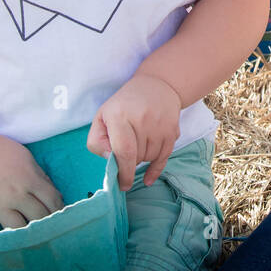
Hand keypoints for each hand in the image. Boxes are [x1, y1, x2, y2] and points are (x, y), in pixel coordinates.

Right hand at [0, 128, 63, 233]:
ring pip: (18, 229)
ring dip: (25, 233)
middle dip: (46, 223)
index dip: (59, 210)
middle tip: (46, 227)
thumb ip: (40, 175)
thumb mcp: (24, 156)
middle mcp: (16, 194)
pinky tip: (3, 239)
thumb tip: (55, 195)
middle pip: (39, 217)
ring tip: (27, 235)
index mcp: (30, 179)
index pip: (53, 201)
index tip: (59, 216)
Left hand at [88, 72, 181, 190]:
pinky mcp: (172, 130)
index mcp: (120, 116)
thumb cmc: (124, 104)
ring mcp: (160, 125)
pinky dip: (155, 170)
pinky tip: (148, 178)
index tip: (120, 184)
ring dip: (142, 158)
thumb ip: (97, 141)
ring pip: (149, 158)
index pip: (123, 151)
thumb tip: (110, 160)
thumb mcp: (102, 116)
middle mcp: (142, 120)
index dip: (122, 172)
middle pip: (136, 157)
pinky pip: (164, 158)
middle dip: (129, 160)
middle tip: (126, 147)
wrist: (157, 85)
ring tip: (138, 142)